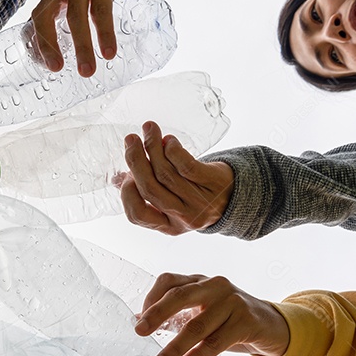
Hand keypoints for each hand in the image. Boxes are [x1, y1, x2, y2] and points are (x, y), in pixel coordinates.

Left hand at [30, 0, 115, 76]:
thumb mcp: (74, 0)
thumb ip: (64, 22)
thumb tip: (50, 57)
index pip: (37, 18)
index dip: (39, 41)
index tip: (50, 66)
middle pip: (48, 15)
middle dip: (50, 44)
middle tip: (57, 70)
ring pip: (77, 15)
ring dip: (82, 45)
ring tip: (88, 71)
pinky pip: (102, 9)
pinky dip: (105, 32)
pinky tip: (109, 52)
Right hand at [117, 121, 233, 234]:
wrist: (238, 196)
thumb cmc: (197, 197)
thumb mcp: (172, 203)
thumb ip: (145, 193)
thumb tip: (117, 179)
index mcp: (168, 226)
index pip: (138, 214)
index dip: (127, 193)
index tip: (124, 174)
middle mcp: (183, 217)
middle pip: (151, 188)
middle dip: (136, 160)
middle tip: (130, 139)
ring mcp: (200, 202)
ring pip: (166, 173)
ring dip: (153, 147)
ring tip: (149, 130)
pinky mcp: (213, 183)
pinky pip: (187, 166)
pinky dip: (174, 151)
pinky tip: (169, 140)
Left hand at [137, 273, 290, 355]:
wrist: (274, 326)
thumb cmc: (230, 320)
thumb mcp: (201, 312)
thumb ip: (174, 315)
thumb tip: (138, 319)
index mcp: (199, 281)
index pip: (169, 281)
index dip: (151, 297)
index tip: (139, 320)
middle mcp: (214, 286)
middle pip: (180, 296)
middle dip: (157, 314)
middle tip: (139, 331)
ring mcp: (233, 301)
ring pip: (197, 325)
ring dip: (174, 346)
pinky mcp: (247, 321)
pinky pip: (216, 341)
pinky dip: (197, 355)